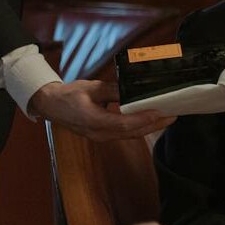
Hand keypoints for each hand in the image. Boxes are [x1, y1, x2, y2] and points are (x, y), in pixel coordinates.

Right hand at [28, 79, 175, 140]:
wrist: (52, 106)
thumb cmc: (69, 95)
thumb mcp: (92, 87)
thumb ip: (113, 90)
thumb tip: (133, 89)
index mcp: (93, 121)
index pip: (123, 124)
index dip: (143, 119)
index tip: (159, 112)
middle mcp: (99, 134)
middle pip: (131, 133)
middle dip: (154, 125)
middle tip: (173, 115)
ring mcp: (101, 137)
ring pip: (130, 135)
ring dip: (150, 127)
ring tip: (167, 118)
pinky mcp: (103, 135)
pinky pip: (125, 134)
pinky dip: (140, 127)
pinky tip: (151, 120)